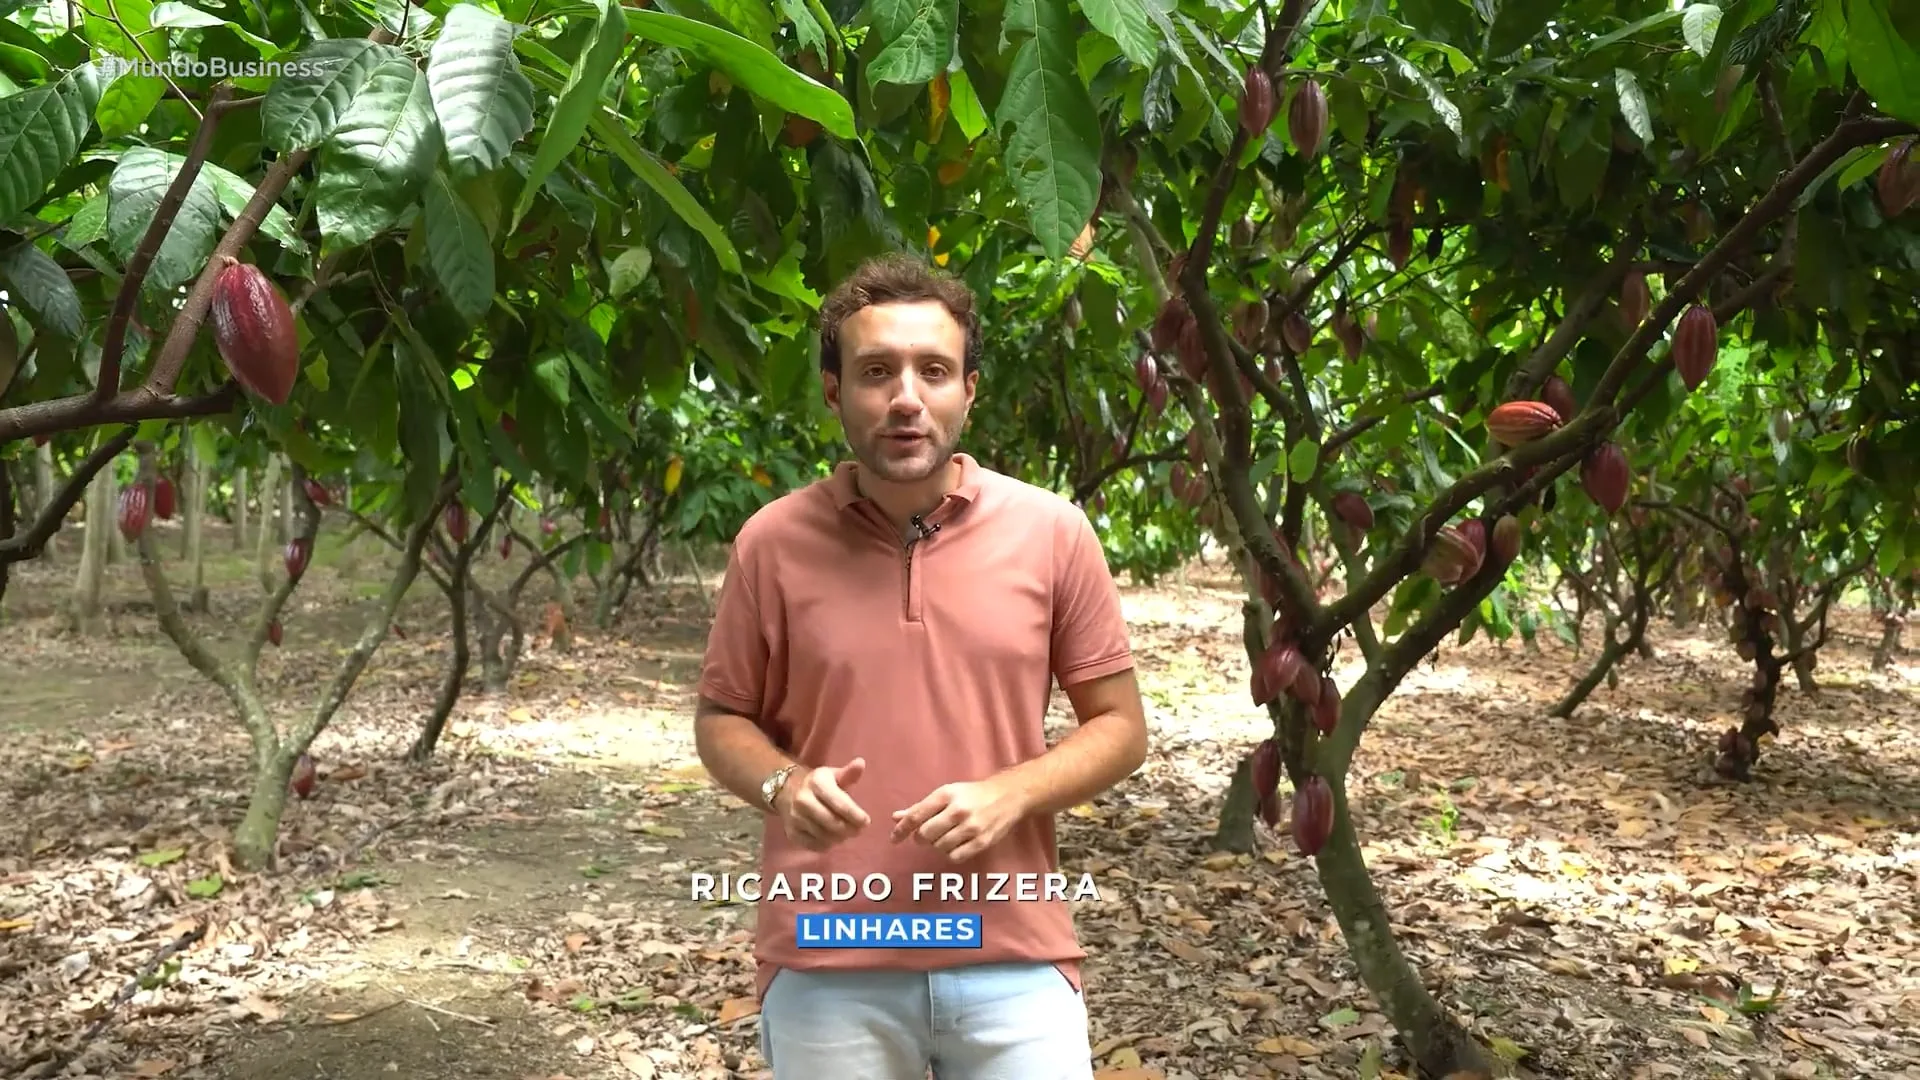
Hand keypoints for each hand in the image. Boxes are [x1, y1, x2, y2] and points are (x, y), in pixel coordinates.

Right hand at [774, 758, 869, 851]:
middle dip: (850, 830)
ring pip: (825, 837)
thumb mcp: (833, 775)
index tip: (866, 821)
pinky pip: (815, 846)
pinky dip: (827, 845)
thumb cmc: (818, 784)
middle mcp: (803, 800)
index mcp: (816, 783)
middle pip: (833, 823)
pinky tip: (832, 838)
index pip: (840, 804)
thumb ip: (849, 773)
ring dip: (840, 838)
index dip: (855, 815)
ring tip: (846, 833)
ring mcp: (795, 818)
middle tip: (858, 830)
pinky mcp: (792, 833)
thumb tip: (861, 763)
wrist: (787, 790)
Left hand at [890, 776, 1030, 861]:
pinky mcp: (982, 842)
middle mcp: (958, 810)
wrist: (1008, 796)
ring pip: (939, 847)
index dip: (901, 830)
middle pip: (925, 835)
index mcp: (946, 795)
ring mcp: (971, 827)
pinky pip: (955, 857)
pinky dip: (951, 854)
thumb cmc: (972, 794)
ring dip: (938, 845)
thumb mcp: (946, 794)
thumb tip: (895, 818)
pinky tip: (956, 845)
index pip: (916, 816)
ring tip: (947, 836)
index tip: (894, 839)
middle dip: (921, 838)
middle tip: (927, 835)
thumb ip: (920, 807)